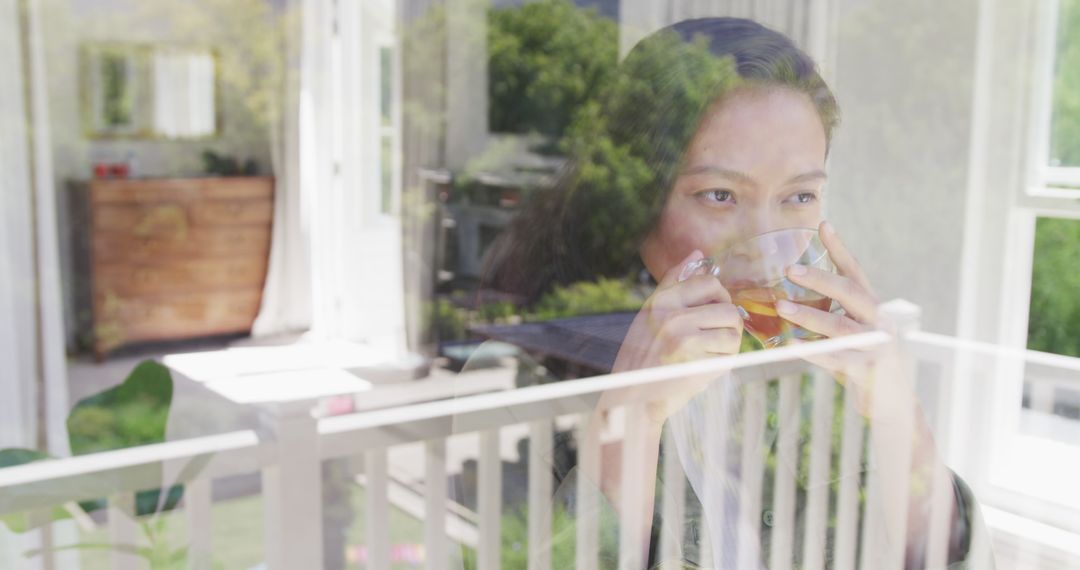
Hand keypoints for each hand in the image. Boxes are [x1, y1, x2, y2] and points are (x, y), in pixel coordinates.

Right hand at [610, 249, 743, 423]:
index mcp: (661, 300)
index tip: (714, 312)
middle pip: (728, 309)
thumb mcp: (650, 313)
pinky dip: (723, 364)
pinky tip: (703, 369)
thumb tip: (698, 253)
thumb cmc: (642, 355)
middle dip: (728, 326)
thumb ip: (674, 282)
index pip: (709, 283)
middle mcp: (672, 315)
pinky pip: (729, 356)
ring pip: (733, 333)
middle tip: (714, 339)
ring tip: (708, 355)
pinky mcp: (695, 361)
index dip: (720, 298)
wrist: (631, 397)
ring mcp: (684, 338)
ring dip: (727, 347)